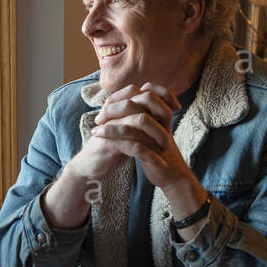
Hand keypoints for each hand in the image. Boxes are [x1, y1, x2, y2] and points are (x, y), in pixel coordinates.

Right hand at [42, 83, 186, 228]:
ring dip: (158, 136)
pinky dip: (150, 156)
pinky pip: (134, 145)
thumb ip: (143, 118)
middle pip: (145, 99)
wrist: (90, 165)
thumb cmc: (112, 147)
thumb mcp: (130, 129)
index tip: (177, 107)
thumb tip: (165, 110)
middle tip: (171, 131)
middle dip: (163, 114)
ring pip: (141, 121)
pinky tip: (161, 165)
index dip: (164, 94)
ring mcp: (112, 124)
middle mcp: (117, 110)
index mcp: (123, 105)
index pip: (147, 89)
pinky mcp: (108, 142)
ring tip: (167, 149)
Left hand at [88, 82, 204, 219]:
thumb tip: (120, 106)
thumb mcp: (148, 132)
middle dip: (114, 106)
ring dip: (111, 123)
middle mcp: (161, 119)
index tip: (106, 106)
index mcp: (159, 113)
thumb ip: (139, 117)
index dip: (122, 96)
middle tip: (99, 117)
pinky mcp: (154, 150)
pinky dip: (113, 138)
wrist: (171, 174)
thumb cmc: (156, 152)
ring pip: (137, 119)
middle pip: (139, 100)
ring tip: (95, 130)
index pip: (144, 92)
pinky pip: (133, 141)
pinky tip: (100, 140)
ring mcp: (159, 133)